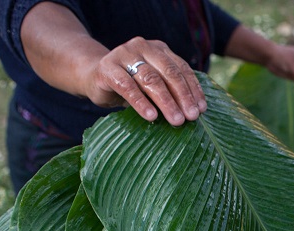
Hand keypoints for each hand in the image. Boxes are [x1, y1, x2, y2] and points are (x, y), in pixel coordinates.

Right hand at [21, 3, 205, 125]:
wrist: (92, 76)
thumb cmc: (130, 85)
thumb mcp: (152, 85)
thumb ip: (170, 90)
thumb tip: (195, 113)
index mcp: (159, 49)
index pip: (181, 68)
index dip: (193, 90)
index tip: (201, 110)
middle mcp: (143, 47)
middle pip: (169, 73)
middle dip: (183, 97)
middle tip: (191, 118)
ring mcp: (124, 55)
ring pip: (150, 79)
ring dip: (166, 102)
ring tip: (176, 121)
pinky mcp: (107, 68)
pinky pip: (127, 86)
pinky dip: (141, 102)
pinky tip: (151, 116)